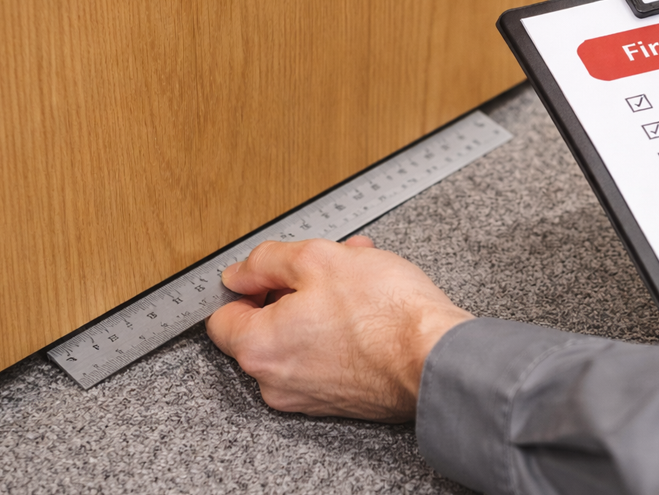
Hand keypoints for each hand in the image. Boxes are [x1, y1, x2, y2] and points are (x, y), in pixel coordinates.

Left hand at [205, 236, 473, 421]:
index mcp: (259, 348)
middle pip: (264, 327)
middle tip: (326, 267)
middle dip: (293, 290)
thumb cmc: (386, 313)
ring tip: (359, 277)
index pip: (221, 317)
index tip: (272, 272)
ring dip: (321, 305)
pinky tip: (370, 306)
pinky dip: (338, 332)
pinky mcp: (341, 401)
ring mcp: (309, 397)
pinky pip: (325, 357)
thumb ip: (267, 261)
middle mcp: (276, 382)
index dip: (246, 285)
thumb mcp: (318, 257)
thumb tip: (240, 273)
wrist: (437, 358)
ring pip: (299, 338)